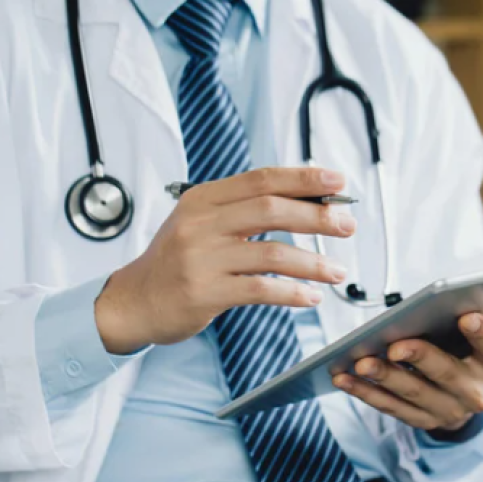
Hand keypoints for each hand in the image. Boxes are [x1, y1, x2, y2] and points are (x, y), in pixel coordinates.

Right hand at [95, 167, 354, 353]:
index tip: (338, 181)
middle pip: (271, 209)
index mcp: (203, 199)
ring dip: (313, 263)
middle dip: (317, 215)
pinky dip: (292, 293)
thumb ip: (242, 212)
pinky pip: (260, 289)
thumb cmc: (177, 263)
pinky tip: (311, 298)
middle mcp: (201, 224)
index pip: (261, 179)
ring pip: (272, 252)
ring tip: (338, 272)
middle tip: (347, 225)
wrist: (134, 301)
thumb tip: (305, 202)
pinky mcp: (205, 292)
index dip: (304, 178)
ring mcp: (202, 258)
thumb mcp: (200, 224)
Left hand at [332, 295, 482, 431]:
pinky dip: (365, 393)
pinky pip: (389, 408)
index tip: (466, 315)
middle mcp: (475, 393)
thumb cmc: (478, 353)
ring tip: (359, 360)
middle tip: (395, 344)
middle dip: (419, 358)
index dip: (481, 334)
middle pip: (446, 374)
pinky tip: (343, 376)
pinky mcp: (420, 421)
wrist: (468, 397)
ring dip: (384, 377)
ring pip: (412, 394)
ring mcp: (445, 411)